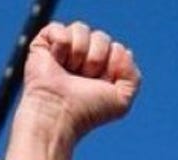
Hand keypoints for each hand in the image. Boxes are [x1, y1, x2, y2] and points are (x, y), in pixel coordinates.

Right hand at [5, 21, 141, 159]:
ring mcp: (64, 49)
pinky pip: (60, 28)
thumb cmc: (87, 111)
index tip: (100, 84)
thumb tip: (124, 50)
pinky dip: (61, 45)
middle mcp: (83, 57)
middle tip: (83, 78)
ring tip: (69, 71)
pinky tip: (56, 61)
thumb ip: (133, 76)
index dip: (112, 65)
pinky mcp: (44, 43)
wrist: (59, 113)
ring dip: (79, 54)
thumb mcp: (121, 100)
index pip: (117, 49)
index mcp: (101, 68)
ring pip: (81, 29)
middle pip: (102, 37)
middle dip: (96, 59)